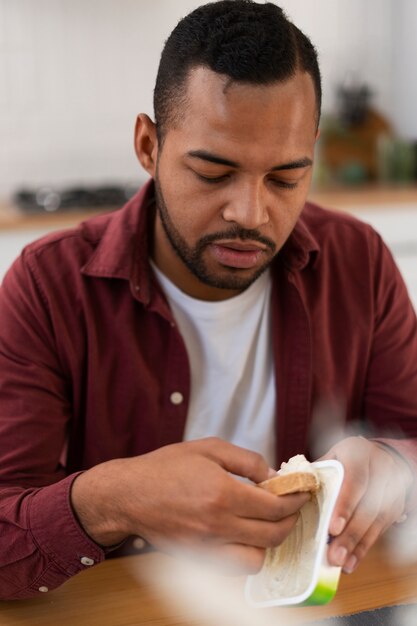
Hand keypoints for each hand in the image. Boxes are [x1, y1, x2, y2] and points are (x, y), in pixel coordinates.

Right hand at [71, 437, 308, 572]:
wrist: (130, 494)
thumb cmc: (166, 467)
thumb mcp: (208, 448)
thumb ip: (245, 460)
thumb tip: (271, 474)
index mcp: (223, 494)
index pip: (275, 506)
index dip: (295, 500)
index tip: (302, 492)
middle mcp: (219, 525)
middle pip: (273, 535)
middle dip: (291, 520)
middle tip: (292, 506)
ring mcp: (208, 547)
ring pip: (257, 558)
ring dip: (270, 542)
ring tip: (269, 523)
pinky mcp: (198, 558)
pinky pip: (234, 568)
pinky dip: (247, 556)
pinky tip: (246, 537)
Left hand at [322, 436, 412, 573]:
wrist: (377, 455)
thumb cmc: (344, 459)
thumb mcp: (330, 457)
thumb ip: (313, 473)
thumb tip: (286, 486)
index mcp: (357, 453)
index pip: (354, 480)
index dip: (345, 506)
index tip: (333, 529)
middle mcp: (379, 468)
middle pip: (368, 506)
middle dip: (350, 534)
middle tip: (334, 556)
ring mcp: (391, 487)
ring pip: (378, 520)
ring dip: (358, 545)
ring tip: (342, 563)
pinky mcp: (397, 505)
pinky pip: (383, 528)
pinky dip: (366, 546)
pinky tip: (352, 560)